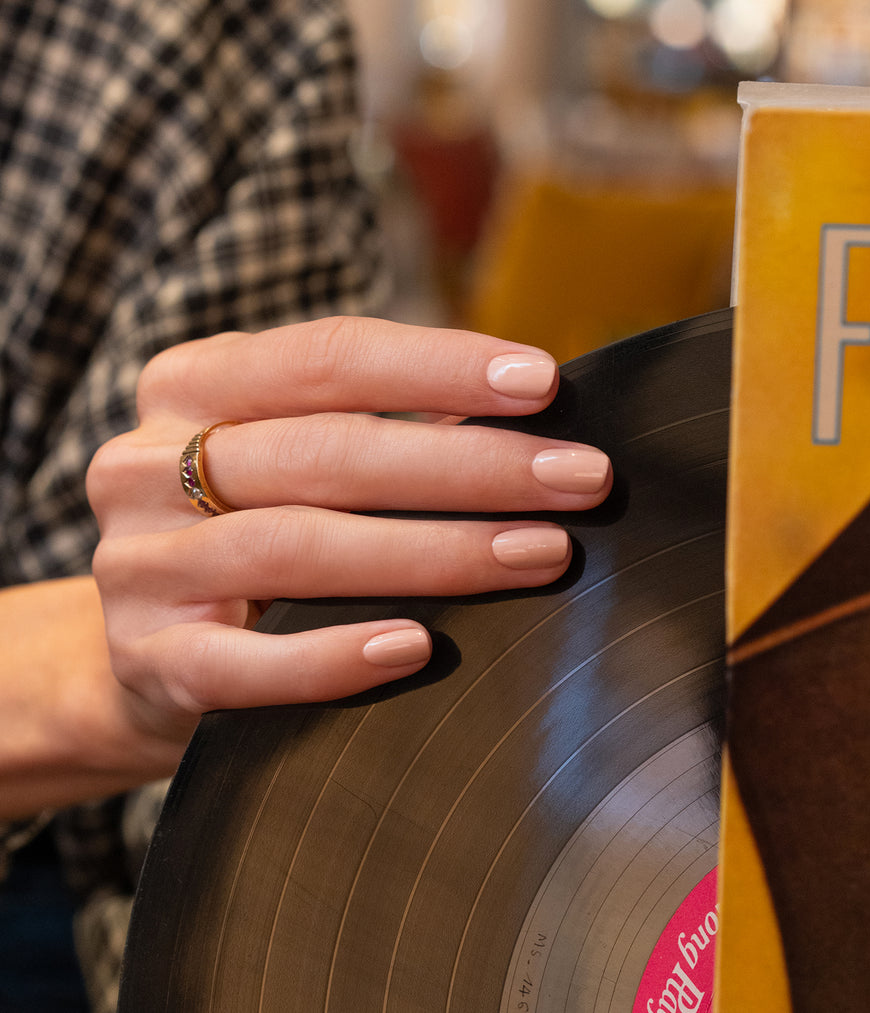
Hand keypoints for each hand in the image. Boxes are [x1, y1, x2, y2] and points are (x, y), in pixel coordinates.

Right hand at [88, 317, 611, 748]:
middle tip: (581, 479)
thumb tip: (538, 426)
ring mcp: (138, 564)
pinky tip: (417, 646)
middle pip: (327, 451)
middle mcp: (147, 462)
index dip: (441, 366)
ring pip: (295, 547)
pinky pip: (241, 664)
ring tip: (540, 554)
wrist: (141, 646)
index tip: (545, 383)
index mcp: (194, 385)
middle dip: (471, 465)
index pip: (328, 356)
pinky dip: (332, 656)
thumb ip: (388, 430)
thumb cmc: (257, 525)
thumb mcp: (296, 454)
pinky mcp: (145, 660)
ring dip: (433, 552)